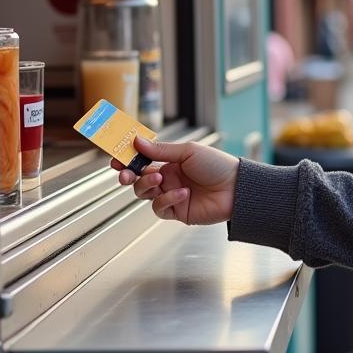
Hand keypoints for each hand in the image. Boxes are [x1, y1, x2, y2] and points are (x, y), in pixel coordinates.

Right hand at [112, 136, 239, 224]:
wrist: (236, 187)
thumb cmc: (217, 165)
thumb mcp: (188, 151)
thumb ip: (161, 150)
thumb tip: (137, 141)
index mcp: (170, 162)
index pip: (142, 160)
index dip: (128, 160)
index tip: (116, 158)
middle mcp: (168, 178)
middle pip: (138, 179)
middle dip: (128, 176)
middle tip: (125, 174)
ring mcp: (171, 195)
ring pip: (145, 194)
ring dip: (147, 186)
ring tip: (160, 179)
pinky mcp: (177, 211)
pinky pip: (160, 208)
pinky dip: (167, 199)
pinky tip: (182, 193)